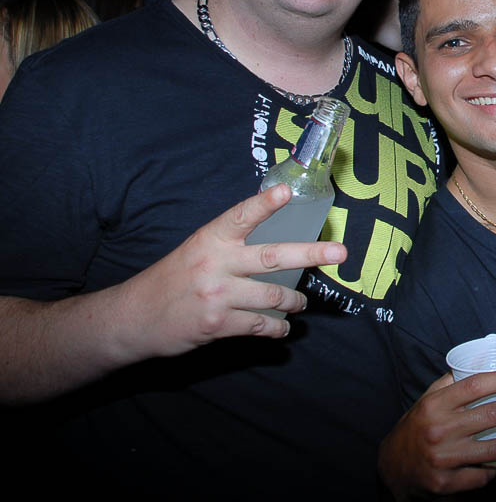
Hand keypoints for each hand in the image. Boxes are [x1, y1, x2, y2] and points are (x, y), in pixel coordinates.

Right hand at [113, 184, 345, 359]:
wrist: (133, 318)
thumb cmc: (173, 279)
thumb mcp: (196, 250)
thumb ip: (230, 242)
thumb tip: (275, 232)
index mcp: (210, 239)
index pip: (240, 216)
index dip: (264, 203)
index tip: (285, 191)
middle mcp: (215, 264)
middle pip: (272, 256)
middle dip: (310, 254)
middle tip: (338, 253)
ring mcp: (217, 295)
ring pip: (272, 295)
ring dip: (295, 300)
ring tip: (302, 302)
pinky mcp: (217, 324)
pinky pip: (259, 325)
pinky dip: (276, 328)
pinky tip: (283, 328)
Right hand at [379, 368, 495, 498]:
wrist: (392, 467)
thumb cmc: (415, 429)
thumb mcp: (426, 401)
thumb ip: (449, 384)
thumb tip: (479, 362)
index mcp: (434, 406)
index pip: (475, 385)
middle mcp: (439, 430)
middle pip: (491, 414)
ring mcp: (444, 458)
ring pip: (493, 448)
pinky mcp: (446, 482)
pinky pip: (482, 475)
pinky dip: (494, 469)